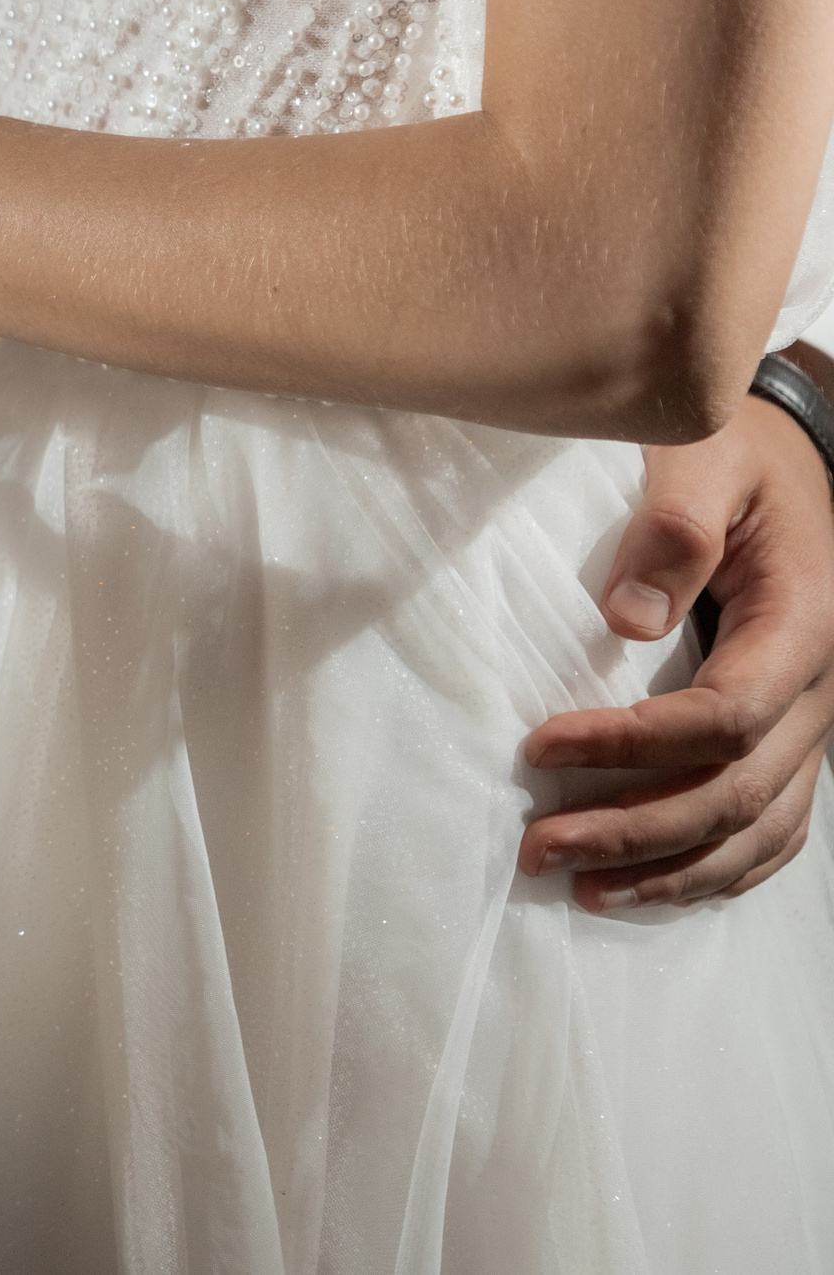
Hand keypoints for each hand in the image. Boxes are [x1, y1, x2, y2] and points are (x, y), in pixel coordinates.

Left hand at [519, 388, 833, 909]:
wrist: (791, 461)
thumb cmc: (738, 456)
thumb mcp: (705, 458)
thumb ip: (673, 528)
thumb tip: (627, 620)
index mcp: (801, 626)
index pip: (725, 718)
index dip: (633, 746)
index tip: (540, 746)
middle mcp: (818, 691)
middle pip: (737, 794)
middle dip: (636, 831)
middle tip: (537, 847)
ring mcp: (810, 723)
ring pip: (759, 829)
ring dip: (670, 870)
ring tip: (579, 888)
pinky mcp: (791, 737)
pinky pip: (773, 828)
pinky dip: (715, 871)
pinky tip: (649, 888)